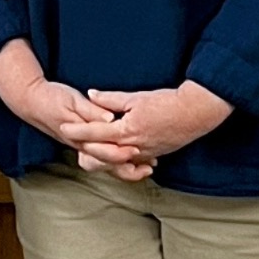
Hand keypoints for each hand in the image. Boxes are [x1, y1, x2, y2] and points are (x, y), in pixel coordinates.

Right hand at [0, 46, 138, 167]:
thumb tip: (109, 118)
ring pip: (107, 166)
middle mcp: (82, 146)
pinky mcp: (85, 145)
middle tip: (149, 165)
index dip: (120, 152)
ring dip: (127, 168)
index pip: (103, 151)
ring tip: (147, 167)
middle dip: (129, 167)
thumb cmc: (52, 98)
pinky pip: (104, 160)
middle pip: (108, 164)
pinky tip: (134, 160)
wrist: (32, 102)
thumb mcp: (71, 100)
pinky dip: (120, 163)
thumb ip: (91, 111)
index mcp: (79, 136)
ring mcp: (83, 147)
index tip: (136, 150)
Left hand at [79, 83, 232, 180]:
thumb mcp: (136, 97)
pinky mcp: (152, 156)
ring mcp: (143, 155)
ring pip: (115, 162)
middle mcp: (133, 147)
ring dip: (100, 156)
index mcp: (127, 131)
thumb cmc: (166, 102)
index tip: (63, 128)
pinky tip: (112, 154)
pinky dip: (118, 160)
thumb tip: (91, 95)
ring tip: (87, 149)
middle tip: (71, 142)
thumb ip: (111, 99)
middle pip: (101, 155)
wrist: (195, 114)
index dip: (77, 131)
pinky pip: (130, 163)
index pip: (95, 133)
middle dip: (85, 150)